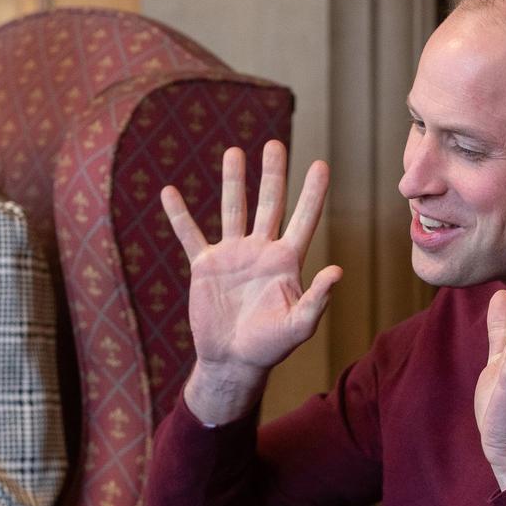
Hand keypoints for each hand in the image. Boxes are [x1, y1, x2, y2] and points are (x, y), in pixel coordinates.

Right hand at [162, 140, 341, 424]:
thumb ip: (316, 299)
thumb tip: (336, 271)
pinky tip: (169, 192)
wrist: (232, 361)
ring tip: (233, 152)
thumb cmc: (270, 347)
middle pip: (268, 204)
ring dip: (232, 182)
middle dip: (272, 174)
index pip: (303, 219)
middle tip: (274, 143)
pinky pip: (189, 235)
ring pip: (232, 210)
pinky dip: (179, 215)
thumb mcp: (298, 326)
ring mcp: (232, 255)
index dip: (312, 193)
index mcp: (286, 262)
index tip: (321, 164)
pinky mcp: (204, 266)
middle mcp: (260, 251)